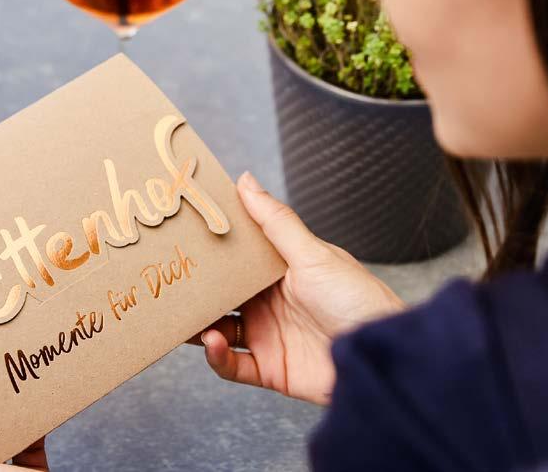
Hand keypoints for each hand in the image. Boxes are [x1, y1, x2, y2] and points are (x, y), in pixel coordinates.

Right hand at [192, 171, 404, 404]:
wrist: (380, 354)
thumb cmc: (356, 297)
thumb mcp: (312, 253)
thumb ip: (275, 220)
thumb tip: (246, 179)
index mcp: (279, 269)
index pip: (236, 256)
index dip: (209, 249)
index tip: (179, 238)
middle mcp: (269, 301)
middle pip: (220, 293)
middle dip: (194, 289)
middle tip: (167, 280)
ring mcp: (268, 335)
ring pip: (218, 329)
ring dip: (198, 325)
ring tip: (185, 316)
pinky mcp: (270, 369)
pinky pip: (232, 366)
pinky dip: (216, 357)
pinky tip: (213, 342)